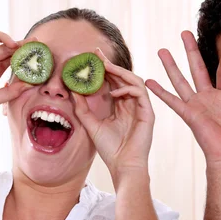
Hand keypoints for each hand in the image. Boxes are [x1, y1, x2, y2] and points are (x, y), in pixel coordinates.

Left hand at [72, 49, 154, 179]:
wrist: (122, 165)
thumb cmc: (110, 149)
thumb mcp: (91, 124)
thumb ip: (83, 108)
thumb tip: (72, 91)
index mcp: (121, 106)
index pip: (113, 82)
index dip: (104, 69)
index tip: (91, 58)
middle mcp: (131, 104)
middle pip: (123, 77)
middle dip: (111, 64)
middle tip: (97, 54)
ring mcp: (141, 108)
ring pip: (134, 80)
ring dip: (120, 71)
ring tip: (105, 67)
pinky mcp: (148, 113)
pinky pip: (140, 92)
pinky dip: (127, 88)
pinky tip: (114, 92)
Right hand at [146, 31, 220, 167]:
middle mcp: (209, 95)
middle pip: (198, 67)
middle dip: (190, 50)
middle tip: (184, 32)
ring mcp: (197, 103)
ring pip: (182, 79)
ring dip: (171, 65)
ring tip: (162, 50)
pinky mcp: (189, 114)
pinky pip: (172, 101)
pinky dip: (160, 92)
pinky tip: (149, 81)